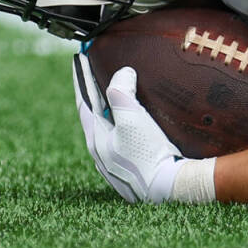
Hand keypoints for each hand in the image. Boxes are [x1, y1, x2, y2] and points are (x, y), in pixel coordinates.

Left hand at [72, 57, 202, 203]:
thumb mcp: (132, 119)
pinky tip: (134, 123)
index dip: (81, 78)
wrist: (169, 189)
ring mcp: (115, 162)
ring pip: (108, 128)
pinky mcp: (132, 167)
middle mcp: (102, 152)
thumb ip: (122, 93)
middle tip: (95, 72)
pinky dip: (123, 123)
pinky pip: (122, 138)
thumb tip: (121, 73)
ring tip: (115, 94)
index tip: (78, 58)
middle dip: (94, 92)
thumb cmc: (148, 155)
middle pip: (94, 115)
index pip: (83, 102)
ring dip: (109, 108)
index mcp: (96, 139)